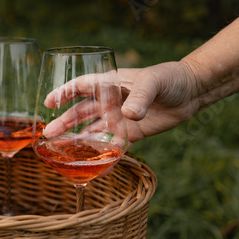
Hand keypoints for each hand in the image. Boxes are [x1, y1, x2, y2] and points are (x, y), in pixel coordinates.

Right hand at [42, 61, 199, 142]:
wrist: (191, 92)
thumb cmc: (169, 78)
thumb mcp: (153, 83)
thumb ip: (140, 98)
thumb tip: (127, 115)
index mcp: (110, 83)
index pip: (81, 86)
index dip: (63, 93)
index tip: (48, 103)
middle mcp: (110, 101)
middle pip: (81, 112)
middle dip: (64, 122)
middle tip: (48, 133)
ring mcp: (118, 118)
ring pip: (91, 129)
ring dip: (76, 138)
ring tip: (59, 148)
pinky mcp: (130, 133)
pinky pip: (111, 143)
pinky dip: (99, 151)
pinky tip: (87, 160)